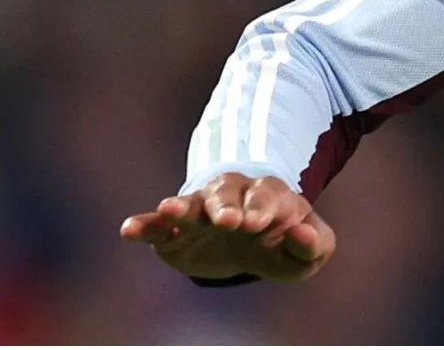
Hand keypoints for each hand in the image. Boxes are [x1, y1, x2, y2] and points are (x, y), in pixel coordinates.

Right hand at [119, 173, 336, 281]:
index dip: (260, 209)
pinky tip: (129, 229)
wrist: (250, 240)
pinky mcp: (174, 235)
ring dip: (179, 207)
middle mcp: (231, 198)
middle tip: (226, 220)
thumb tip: (302, 235)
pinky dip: (145, 225)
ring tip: (168, 209)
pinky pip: (157, 227)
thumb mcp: (308, 248)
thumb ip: (314, 243)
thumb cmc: (283, 242)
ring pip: (189, 205)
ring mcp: (200, 214)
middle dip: (225, 206)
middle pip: (226, 195)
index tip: (256, 223)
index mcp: (268, 197)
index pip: (265, 198)